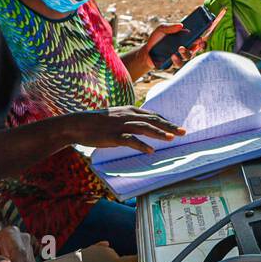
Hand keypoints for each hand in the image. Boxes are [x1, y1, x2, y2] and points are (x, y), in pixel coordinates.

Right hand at [64, 106, 184, 151]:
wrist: (77, 124)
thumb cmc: (97, 122)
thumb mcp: (117, 116)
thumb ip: (130, 118)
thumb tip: (143, 124)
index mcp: (129, 110)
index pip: (152, 115)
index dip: (166, 122)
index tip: (177, 128)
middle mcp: (127, 115)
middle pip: (153, 120)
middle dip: (169, 126)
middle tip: (183, 132)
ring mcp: (120, 125)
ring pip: (144, 128)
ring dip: (159, 133)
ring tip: (171, 139)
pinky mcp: (113, 136)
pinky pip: (129, 140)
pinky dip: (141, 145)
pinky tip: (150, 151)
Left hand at [128, 23, 198, 75]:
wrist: (146, 51)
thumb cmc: (156, 39)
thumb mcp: (161, 29)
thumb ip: (170, 26)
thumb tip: (181, 25)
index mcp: (185, 39)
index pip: (197, 39)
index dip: (203, 38)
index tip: (204, 36)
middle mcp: (185, 48)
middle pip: (197, 48)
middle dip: (200, 46)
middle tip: (199, 42)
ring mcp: (180, 57)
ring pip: (189, 57)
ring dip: (187, 52)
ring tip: (180, 48)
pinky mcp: (174, 64)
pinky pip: (179, 64)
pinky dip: (177, 59)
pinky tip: (173, 55)